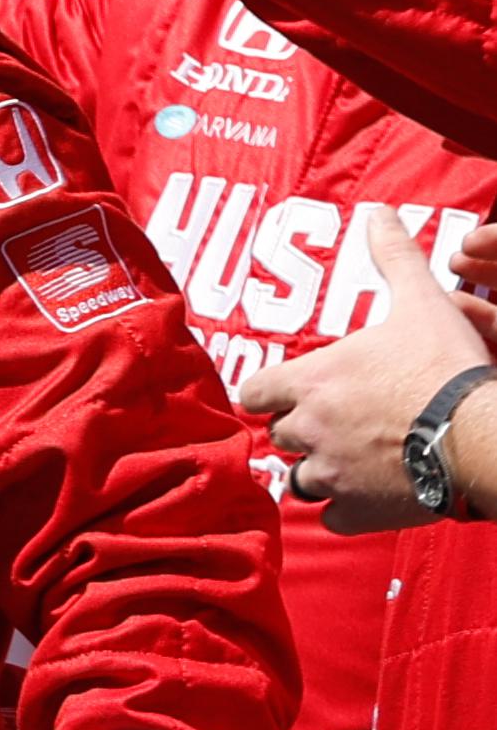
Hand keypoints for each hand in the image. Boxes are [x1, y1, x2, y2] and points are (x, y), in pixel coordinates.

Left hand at [238, 204, 496, 528]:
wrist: (481, 432)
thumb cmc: (445, 366)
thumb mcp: (421, 302)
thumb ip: (393, 257)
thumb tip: (378, 212)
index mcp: (309, 382)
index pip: (254, 392)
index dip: (273, 393)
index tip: (296, 393)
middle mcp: (307, 430)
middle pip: (280, 435)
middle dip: (303, 430)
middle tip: (341, 423)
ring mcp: (329, 474)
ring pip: (300, 478)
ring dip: (321, 470)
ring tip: (356, 458)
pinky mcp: (356, 510)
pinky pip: (333, 517)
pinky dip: (348, 509)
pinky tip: (371, 494)